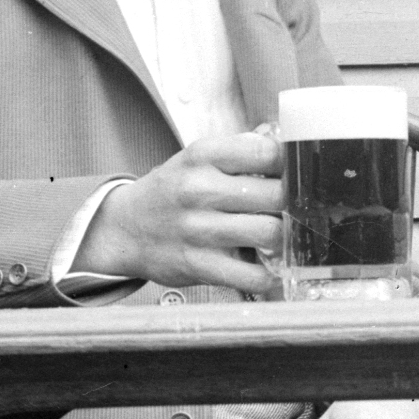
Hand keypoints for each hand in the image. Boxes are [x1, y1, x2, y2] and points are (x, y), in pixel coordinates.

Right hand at [78, 129, 286, 295]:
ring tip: (279, 236)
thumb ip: (241, 150)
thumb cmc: (172, 192)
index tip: (293, 175)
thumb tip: (287, 144)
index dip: (290, 165)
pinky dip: (269, 275)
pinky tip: (268, 267)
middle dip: (291, 204)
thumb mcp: (197, 159)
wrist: (125, 230)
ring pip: (270, 233)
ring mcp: (198, 229)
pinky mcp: (199, 265)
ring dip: (283, 238)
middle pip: (276, 195)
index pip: (268, 152)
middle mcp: (199, 189)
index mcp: (203, 156)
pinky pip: (252, 275)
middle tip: (290, 210)